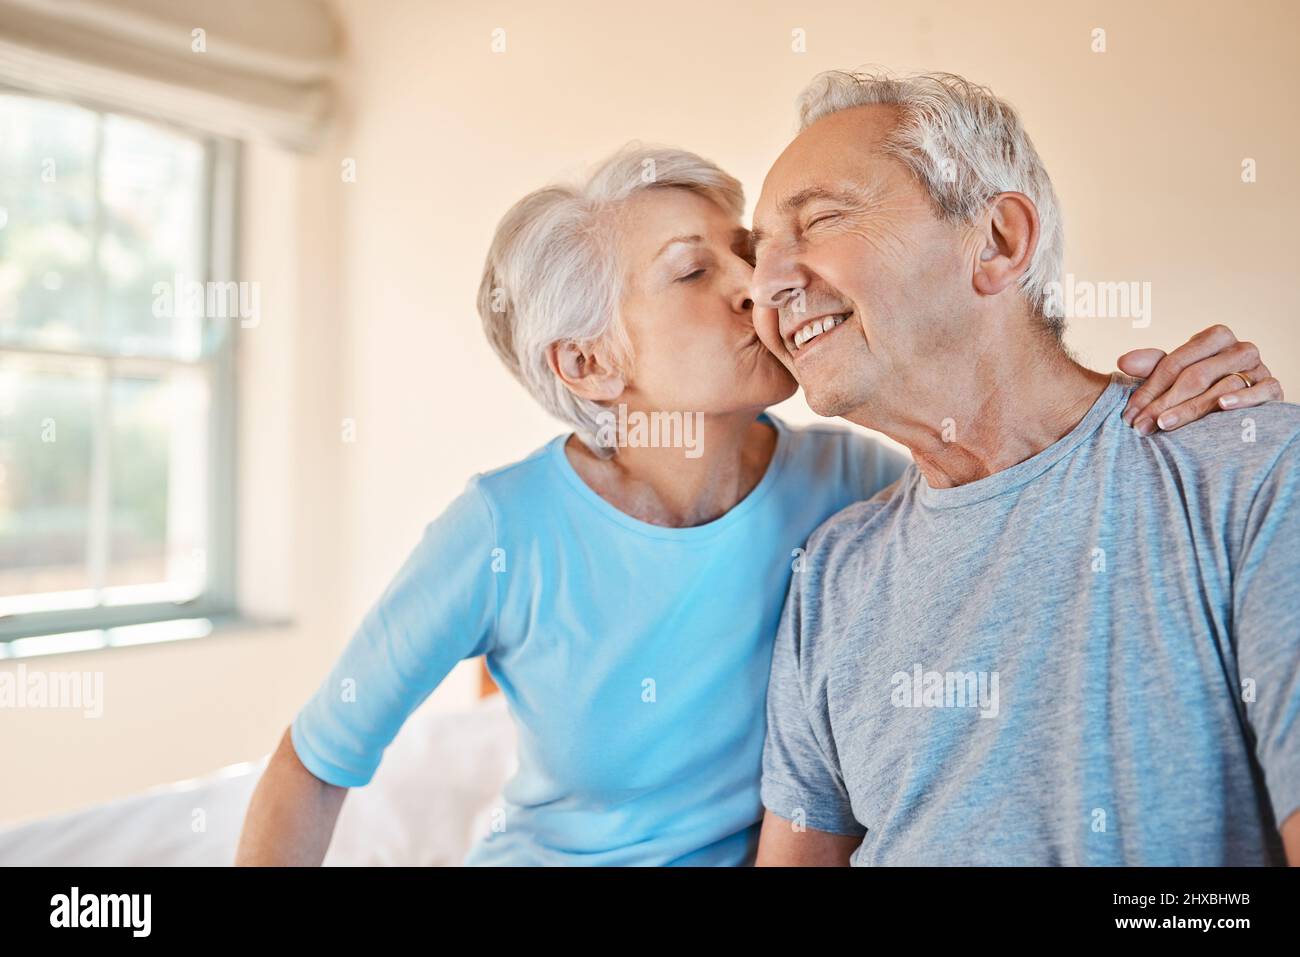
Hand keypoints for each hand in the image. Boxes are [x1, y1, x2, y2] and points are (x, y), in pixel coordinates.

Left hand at [1117, 324, 1282, 434]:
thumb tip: (1122, 361)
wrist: (1244, 400)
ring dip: (1191, 409)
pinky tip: (1222, 407)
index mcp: (1215, 337)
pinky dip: (1243, 398)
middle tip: (1140, 427)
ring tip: (1164, 425)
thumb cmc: (1204, 384)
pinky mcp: (1274, 387)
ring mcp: (1260, 367)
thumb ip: (1152, 366)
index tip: (1129, 413)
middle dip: (1163, 403)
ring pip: (1222, 386)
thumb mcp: (1177, 373)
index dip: (1149, 389)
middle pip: (1196, 376)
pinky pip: (1262, 390)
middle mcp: (1239, 348)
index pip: (1175, 362)